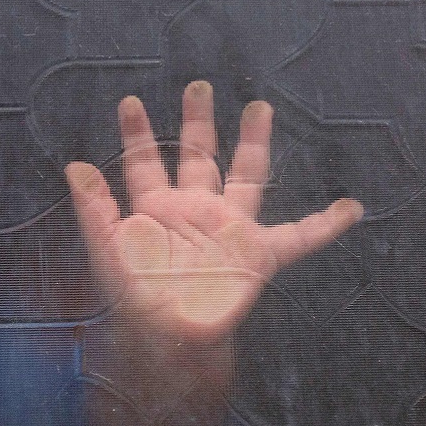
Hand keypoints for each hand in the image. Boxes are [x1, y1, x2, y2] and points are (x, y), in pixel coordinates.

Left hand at [65, 81, 361, 350]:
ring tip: (259, 108)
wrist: (167, 340)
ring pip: (246, 176)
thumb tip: (74, 165)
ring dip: (253, 143)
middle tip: (199, 86)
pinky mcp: (258, 255)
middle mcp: (194, 212)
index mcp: (155, 211)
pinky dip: (325, 226)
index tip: (130, 102)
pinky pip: (299, 238)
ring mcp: (228, 230)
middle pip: (198, 157)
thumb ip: (93, 209)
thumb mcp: (107, 252)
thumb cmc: (134, 300)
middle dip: (198, 122)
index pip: (144, 163)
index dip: (138, 134)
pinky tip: (350, 208)